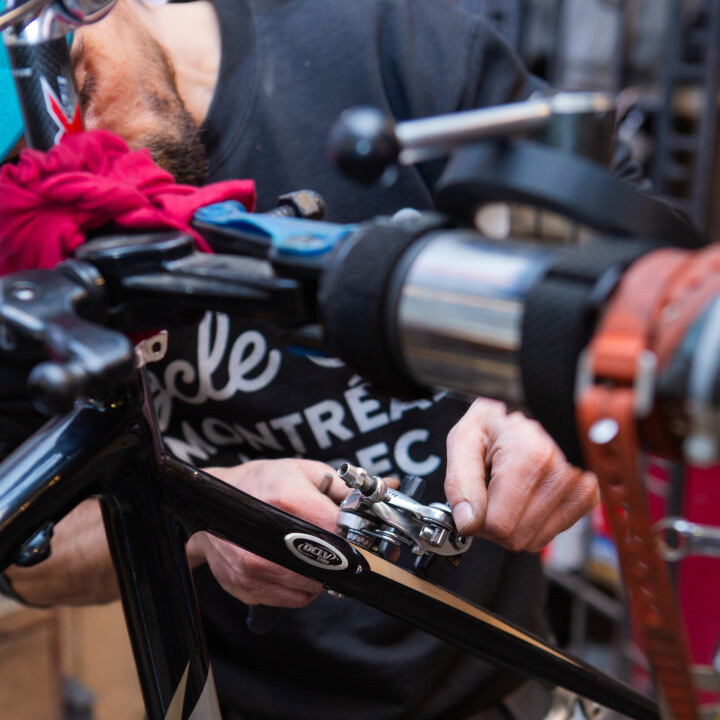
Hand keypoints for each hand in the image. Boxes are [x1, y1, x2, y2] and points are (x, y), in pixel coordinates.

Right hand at [189, 459, 349, 607]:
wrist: (213, 502)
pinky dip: (301, 588)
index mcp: (287, 499)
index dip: (354, 536)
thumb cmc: (263, 483)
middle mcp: (267, 536)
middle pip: (327, 565)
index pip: (336, 531)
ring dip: (321, 575)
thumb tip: (387, 493)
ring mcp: (253, 566)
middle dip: (339, 558)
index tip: (360, 537)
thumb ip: (346, 487)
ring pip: (312, 588)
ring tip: (310, 552)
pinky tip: (293, 565)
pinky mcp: (244, 586)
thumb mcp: (306, 472)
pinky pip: (292, 600)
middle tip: (336, 546)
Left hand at [444, 399, 598, 552]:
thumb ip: (459, 482)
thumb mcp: (462, 441)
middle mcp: (560, 472)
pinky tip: (526, 495)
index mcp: (530, 455)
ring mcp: (577, 487)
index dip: (477, 518)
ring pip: (532, 540)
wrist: (523, 413)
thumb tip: (468, 521)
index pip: (500, 524)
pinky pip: (547, 536)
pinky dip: (531, 523)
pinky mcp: (585, 497)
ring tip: (509, 489)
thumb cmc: (492, 426)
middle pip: (516, 536)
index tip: (475, 497)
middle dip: (494, 522)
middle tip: (490, 491)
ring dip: (513, 523)